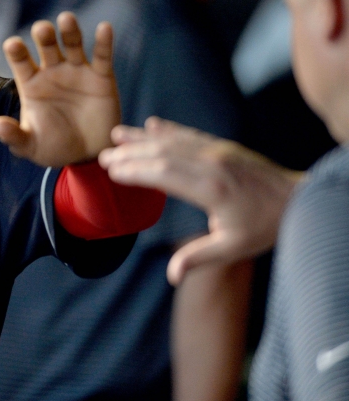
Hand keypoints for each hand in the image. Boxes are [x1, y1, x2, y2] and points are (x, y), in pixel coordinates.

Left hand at [0, 12, 119, 167]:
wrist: (87, 157)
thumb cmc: (54, 147)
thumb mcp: (30, 146)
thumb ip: (14, 135)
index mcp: (31, 83)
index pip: (20, 61)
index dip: (16, 51)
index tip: (13, 44)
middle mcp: (52, 72)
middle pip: (47, 46)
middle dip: (44, 36)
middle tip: (42, 29)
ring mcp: (77, 71)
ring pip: (73, 44)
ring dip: (69, 31)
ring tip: (66, 19)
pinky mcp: (101, 77)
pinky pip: (102, 57)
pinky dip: (104, 42)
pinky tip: (104, 27)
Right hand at [99, 117, 302, 283]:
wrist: (297, 201)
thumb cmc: (264, 227)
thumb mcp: (233, 248)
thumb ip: (199, 257)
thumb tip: (172, 276)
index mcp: (211, 189)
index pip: (163, 175)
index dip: (135, 172)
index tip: (112, 172)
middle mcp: (212, 164)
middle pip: (162, 154)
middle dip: (130, 154)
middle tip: (103, 156)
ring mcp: (217, 151)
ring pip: (173, 140)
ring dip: (142, 138)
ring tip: (116, 135)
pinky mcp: (222, 146)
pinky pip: (189, 134)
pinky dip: (167, 129)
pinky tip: (151, 124)